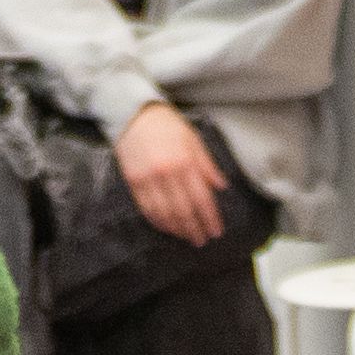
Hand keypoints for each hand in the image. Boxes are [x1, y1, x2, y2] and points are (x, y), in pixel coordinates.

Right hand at [113, 103, 234, 247]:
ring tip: (186, 237)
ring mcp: (148, 179)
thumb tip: (221, 186)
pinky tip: (166, 228)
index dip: (210, 218)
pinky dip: (158, 222)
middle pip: (184, 210)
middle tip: (202, 240)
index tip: (216, 231)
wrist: (134, 115)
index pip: (202, 198)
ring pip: (165, 214)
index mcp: (185, 162)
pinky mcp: (133, 182)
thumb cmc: (167, 125)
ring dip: (177, 229)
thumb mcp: (193, 139)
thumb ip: (207, 165)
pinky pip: (146, 209)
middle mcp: (167, 173)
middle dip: (195, 229)